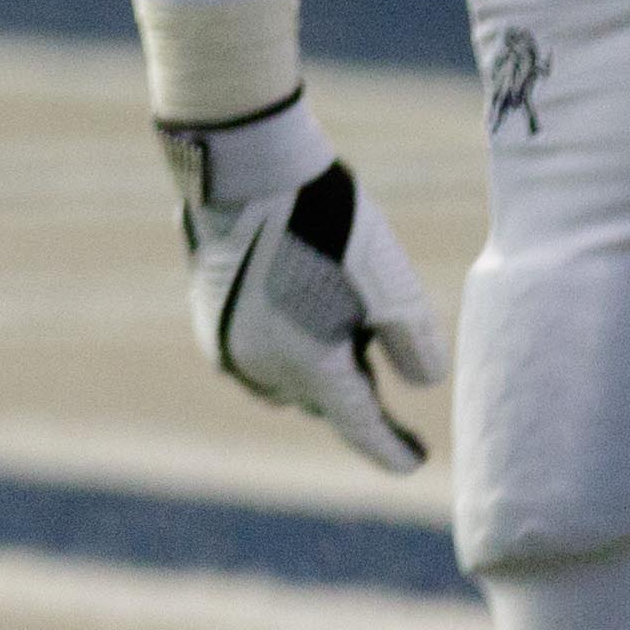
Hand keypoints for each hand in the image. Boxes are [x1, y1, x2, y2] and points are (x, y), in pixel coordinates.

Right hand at [165, 91, 442, 469]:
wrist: (249, 169)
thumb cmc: (328, 225)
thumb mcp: (391, 286)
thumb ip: (415, 346)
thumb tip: (422, 382)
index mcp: (308, 369)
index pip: (361, 429)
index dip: (393, 449)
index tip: (415, 459)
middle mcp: (260, 368)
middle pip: (321, 401)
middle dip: (353, 394)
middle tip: (381, 373)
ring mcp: (225, 342)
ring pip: (285, 377)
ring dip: (316, 368)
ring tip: (344, 334)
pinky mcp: (208, 314)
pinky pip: (255, 351)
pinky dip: (285, 344)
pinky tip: (302, 305)